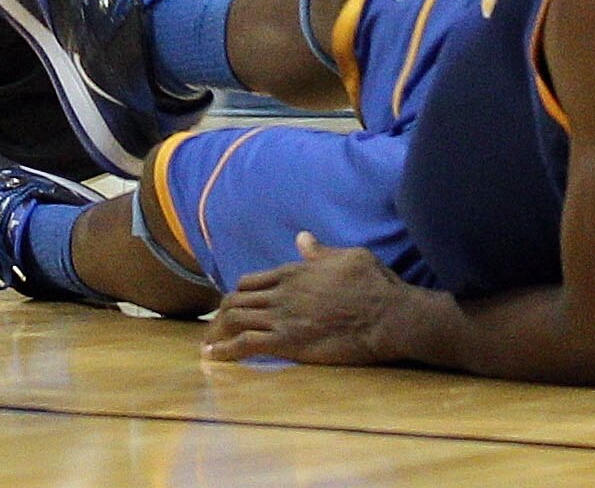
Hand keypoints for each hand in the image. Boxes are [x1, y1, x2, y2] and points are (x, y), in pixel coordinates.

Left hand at [203, 233, 425, 367]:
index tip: (234, 307)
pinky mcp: (287, 343)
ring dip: (216, 333)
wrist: (386, 316)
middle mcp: (281, 293)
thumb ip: (319, 251)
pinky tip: (213, 357)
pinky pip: (244, 344)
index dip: (238, 295)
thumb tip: (302, 238)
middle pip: (235, 301)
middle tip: (215, 330)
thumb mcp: (347, 256)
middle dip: (220, 315)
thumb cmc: (373, 285)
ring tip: (208, 346)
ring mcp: (281, 318)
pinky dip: (224, 350)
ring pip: (233, 320)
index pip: (250, 282)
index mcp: (293, 272)